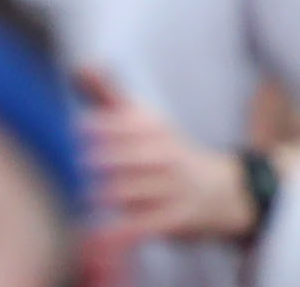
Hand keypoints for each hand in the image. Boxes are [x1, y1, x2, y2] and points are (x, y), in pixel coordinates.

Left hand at [70, 79, 250, 244]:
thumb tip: (82, 64)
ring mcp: (170, 188)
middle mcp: (166, 155)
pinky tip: (96, 235)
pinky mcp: (172, 219)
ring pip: (135, 191)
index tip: (79, 128)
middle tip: (82, 160)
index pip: (131, 122)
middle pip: (135, 154)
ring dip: (112, 193)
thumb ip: (109, 95)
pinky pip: (142, 226)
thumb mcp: (144, 121)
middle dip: (109, 157)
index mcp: (155, 127)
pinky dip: (119, 232)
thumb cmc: (164, 154)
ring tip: (89, 192)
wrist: (220, 192)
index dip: (104, 125)